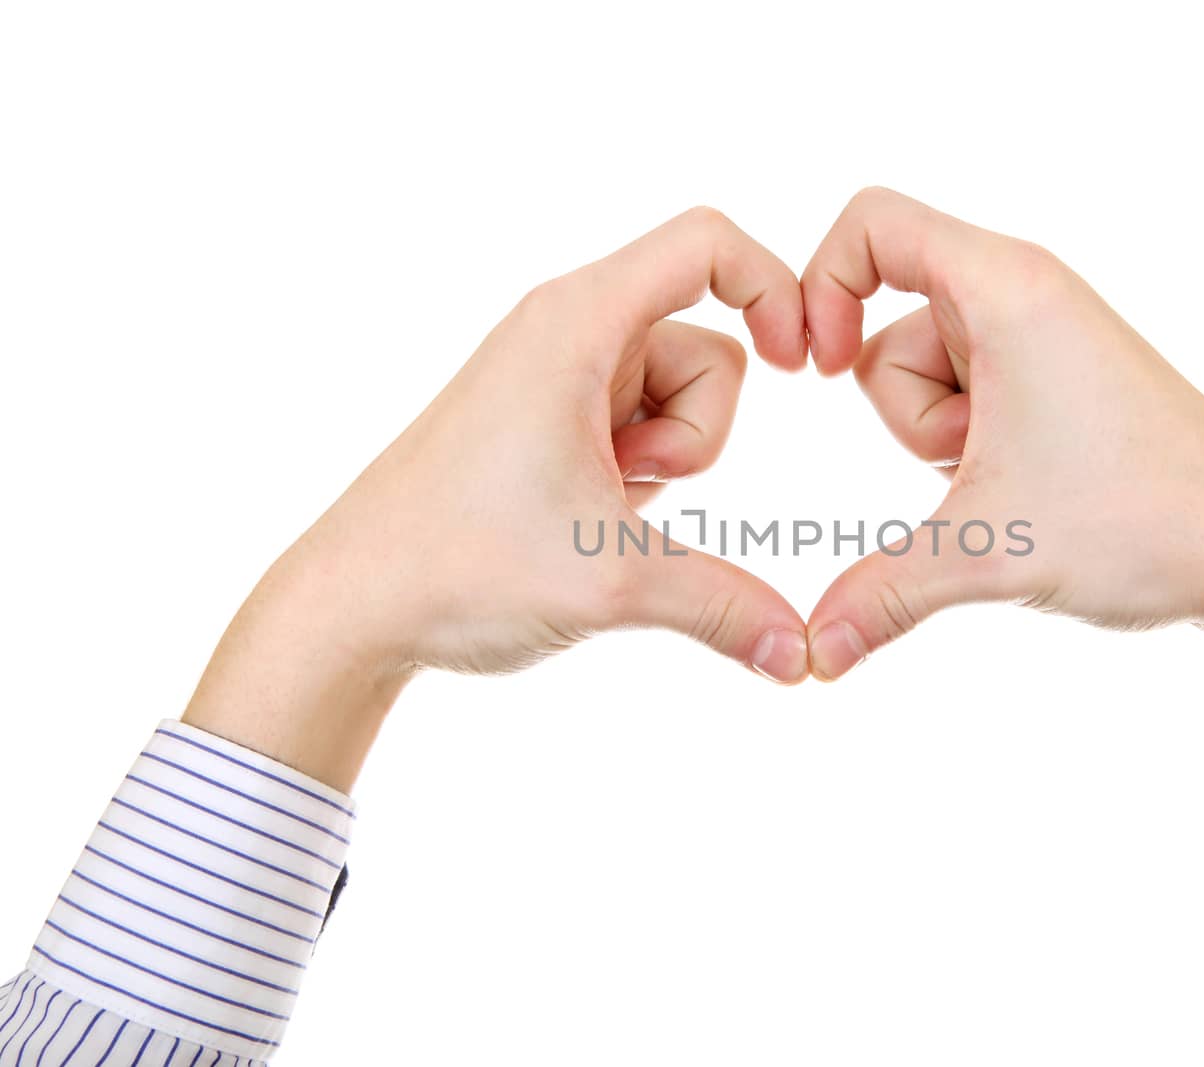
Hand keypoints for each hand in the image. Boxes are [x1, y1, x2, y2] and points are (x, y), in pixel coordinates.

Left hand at [185, 208, 810, 788]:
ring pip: (679, 396)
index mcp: (575, 325)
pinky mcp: (548, 420)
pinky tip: (583, 517)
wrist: (352, 606)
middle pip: (710, 344)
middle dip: (700, 432)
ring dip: (667, 460)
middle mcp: (565, 332)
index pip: (704, 243)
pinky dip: (637, 474)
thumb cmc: (457, 567)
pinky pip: (640, 427)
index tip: (801, 368)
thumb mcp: (611, 583)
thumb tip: (806, 657)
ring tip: (596, 508)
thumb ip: (725, 607)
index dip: (774, 287)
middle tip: (628, 487)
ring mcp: (555, 377)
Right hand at [800, 188, 1203, 715]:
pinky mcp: (1065, 378)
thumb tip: (811, 656)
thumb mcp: (985, 551)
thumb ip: (879, 594)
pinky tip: (1034, 488)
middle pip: (890, 326)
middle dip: (910, 412)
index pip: (874, 221)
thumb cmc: (1137, 522)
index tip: (818, 371)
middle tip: (981, 460)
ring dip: (946, 439)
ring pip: (930, 373)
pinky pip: (974, 395)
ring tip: (1019, 479)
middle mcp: (1028, 292)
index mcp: (1007, 288)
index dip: (821, 286)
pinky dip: (978, 445)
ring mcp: (1049, 335)